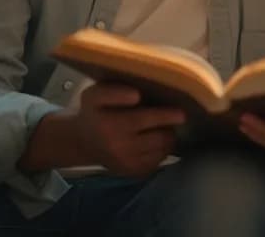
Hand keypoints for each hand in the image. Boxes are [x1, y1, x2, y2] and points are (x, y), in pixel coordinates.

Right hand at [23, 84, 184, 177]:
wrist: (84, 143)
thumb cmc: (94, 113)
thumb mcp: (94, 95)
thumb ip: (113, 92)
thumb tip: (136, 95)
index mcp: (108, 123)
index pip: (140, 118)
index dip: (159, 114)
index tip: (170, 109)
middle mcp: (118, 145)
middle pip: (160, 133)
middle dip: (171, 121)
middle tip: (180, 113)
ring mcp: (128, 162)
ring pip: (164, 145)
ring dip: (168, 133)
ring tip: (163, 125)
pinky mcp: (135, 172)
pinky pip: (161, 157)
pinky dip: (163, 147)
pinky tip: (155, 139)